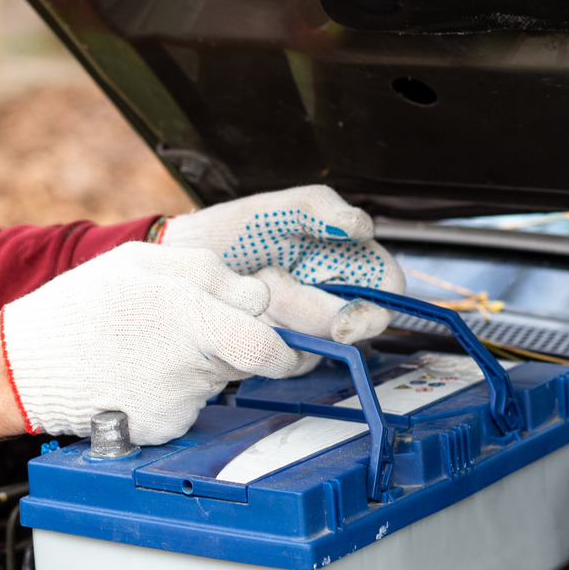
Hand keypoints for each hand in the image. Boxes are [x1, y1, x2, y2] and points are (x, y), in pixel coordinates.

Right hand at [0, 243, 304, 444]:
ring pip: (218, 380)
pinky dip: (175, 390)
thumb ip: (206, 270)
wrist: (24, 368)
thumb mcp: (140, 261)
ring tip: (150, 348)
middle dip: (240, 345)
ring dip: (202, 363)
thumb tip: (254, 293)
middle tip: (201, 333)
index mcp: (190, 315)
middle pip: (250, 361)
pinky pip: (190, 405)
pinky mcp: (163, 428)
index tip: (274, 335)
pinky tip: (139, 376)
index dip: (279, 341)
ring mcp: (177, 403)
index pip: (268, 345)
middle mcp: (190, 365)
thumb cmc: (80, 308)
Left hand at [156, 184, 404, 342]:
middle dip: (311, 309)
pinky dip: (262, 337)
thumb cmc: (233, 231)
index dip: (375, 309)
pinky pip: (286, 361)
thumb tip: (361, 226)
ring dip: (281, 316)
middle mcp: (332, 297)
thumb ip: (319, 208)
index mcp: (346, 260)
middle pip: (355, 325)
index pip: (386, 290)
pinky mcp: (277, 351)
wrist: (181, 258)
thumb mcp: (276, 208)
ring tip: (250, 282)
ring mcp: (305, 327)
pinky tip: (240, 310)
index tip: (345, 321)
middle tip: (272, 282)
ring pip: (317, 343)